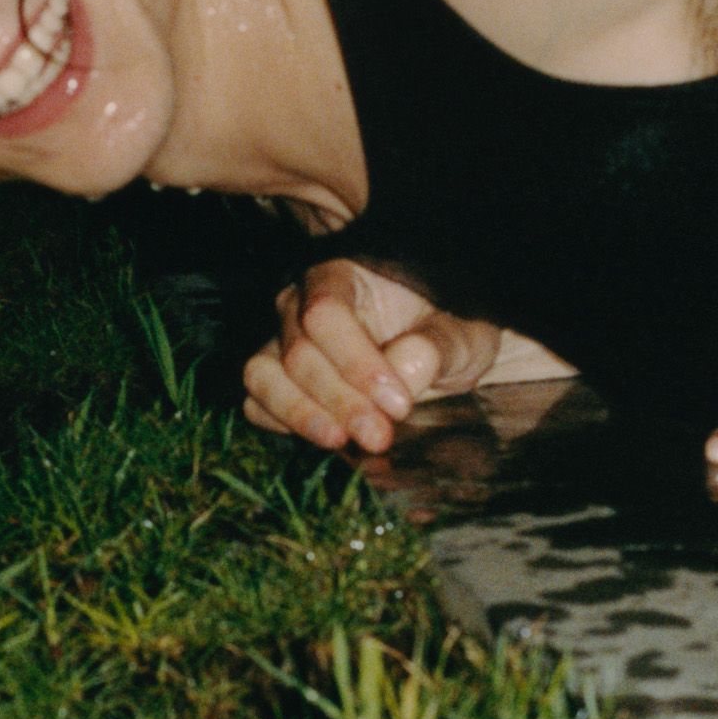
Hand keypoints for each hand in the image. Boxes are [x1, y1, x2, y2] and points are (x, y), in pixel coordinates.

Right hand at [242, 259, 504, 453]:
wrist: (431, 350)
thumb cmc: (444, 331)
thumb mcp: (462, 335)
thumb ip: (439, 345)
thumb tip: (405, 365)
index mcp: (343, 277)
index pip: (325, 313)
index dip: (356, 364)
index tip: (398, 404)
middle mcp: (299, 304)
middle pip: (297, 351)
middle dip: (339, 401)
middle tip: (379, 436)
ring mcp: (279, 341)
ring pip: (262, 375)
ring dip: (301, 414)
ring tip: (341, 442)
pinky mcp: (273, 380)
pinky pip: (255, 401)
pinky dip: (280, 422)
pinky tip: (324, 436)